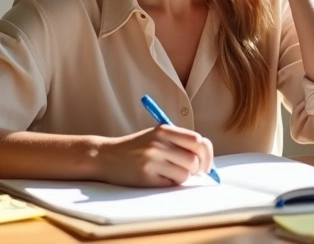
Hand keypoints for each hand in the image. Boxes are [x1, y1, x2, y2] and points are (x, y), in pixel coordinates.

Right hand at [96, 125, 214, 186]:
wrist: (106, 156)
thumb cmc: (136, 148)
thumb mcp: (156, 136)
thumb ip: (179, 142)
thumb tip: (206, 160)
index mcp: (164, 129)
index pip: (198, 141)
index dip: (207, 154)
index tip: (206, 163)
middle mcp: (158, 143)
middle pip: (194, 160)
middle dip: (198, 169)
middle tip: (194, 173)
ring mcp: (152, 159)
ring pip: (185, 174)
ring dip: (182, 177)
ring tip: (171, 174)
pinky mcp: (146, 176)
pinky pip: (171, 184)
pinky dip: (170, 183)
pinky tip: (159, 178)